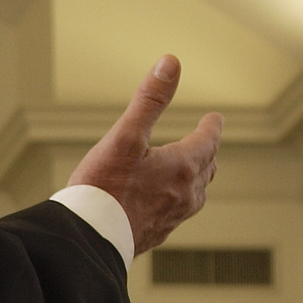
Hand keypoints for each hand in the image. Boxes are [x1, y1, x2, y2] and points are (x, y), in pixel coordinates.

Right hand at [66, 55, 219, 259]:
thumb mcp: (125, 136)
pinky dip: (180, 197)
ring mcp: (173, 216)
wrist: (88, 239)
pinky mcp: (157, 233)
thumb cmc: (103, 187)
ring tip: (192, 170)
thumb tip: (170, 63)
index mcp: (183, 165)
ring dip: (198, 176)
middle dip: (208, 150)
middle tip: (206, 140)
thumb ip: (150, 99)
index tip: (214, 118)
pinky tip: (166, 201)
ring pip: (196, 192)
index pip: (208, 140)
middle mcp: (186, 193)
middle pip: (207, 167)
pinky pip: (178, 211)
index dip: (212, 126)